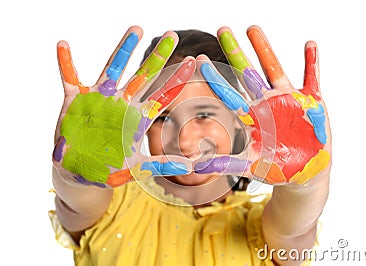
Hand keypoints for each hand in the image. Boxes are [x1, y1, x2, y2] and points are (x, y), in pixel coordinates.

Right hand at [52, 26, 195, 187]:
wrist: (80, 173)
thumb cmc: (109, 169)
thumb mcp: (137, 168)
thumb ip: (162, 164)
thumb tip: (190, 166)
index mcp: (137, 117)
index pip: (162, 95)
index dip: (177, 79)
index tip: (192, 61)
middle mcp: (122, 103)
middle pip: (143, 75)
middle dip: (158, 57)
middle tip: (171, 36)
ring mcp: (99, 99)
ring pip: (113, 68)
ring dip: (124, 50)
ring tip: (136, 30)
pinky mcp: (76, 101)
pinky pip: (70, 78)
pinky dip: (66, 63)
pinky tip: (64, 45)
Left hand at [196, 26, 330, 184]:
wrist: (305, 171)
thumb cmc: (276, 167)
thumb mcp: (250, 165)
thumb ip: (224, 163)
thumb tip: (195, 168)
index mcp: (250, 115)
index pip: (228, 92)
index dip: (214, 77)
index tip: (198, 59)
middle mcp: (265, 102)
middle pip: (246, 72)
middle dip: (234, 51)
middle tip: (221, 29)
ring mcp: (288, 99)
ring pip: (273, 68)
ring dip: (264, 49)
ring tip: (252, 28)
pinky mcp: (311, 101)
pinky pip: (312, 77)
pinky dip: (312, 62)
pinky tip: (309, 44)